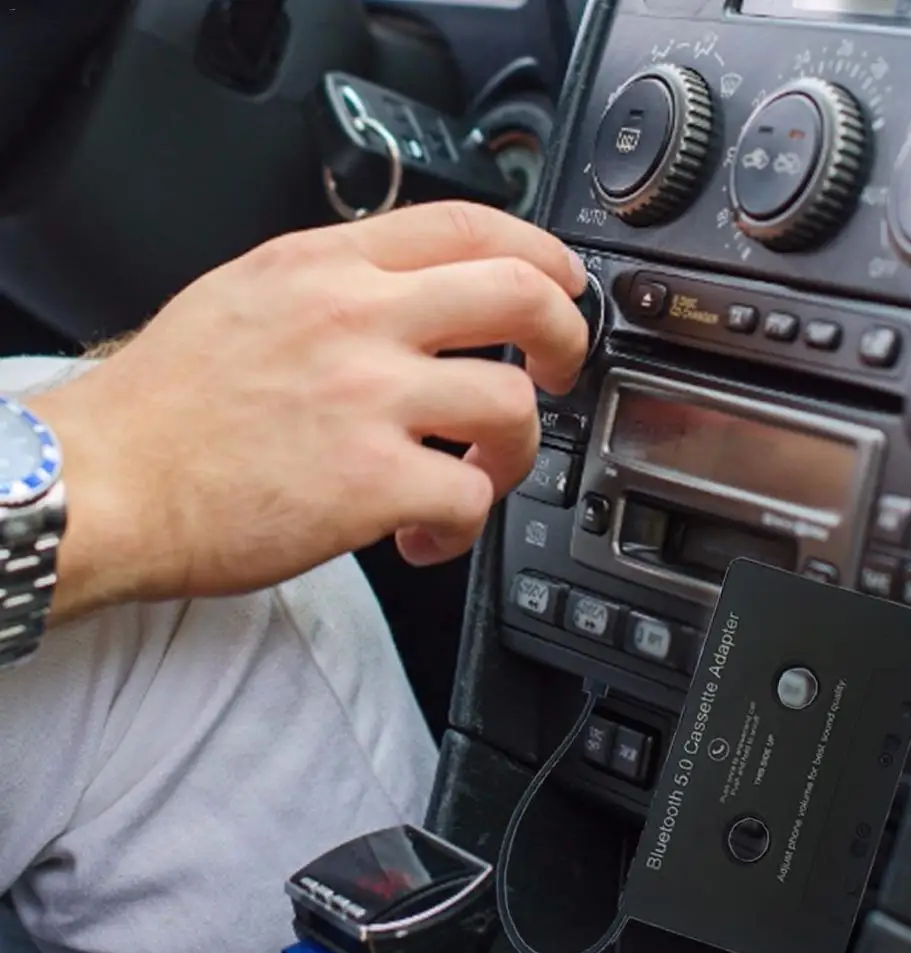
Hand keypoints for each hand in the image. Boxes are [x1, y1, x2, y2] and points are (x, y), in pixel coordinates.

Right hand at [28, 201, 588, 620]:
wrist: (107, 483)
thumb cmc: (166, 403)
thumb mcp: (248, 296)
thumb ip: (335, 284)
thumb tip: (411, 295)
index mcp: (325, 266)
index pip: (468, 223)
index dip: (539, 250)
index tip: (559, 283)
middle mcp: (355, 319)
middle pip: (520, 295)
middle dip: (566, 336)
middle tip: (557, 371)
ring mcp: (367, 400)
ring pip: (512, 405)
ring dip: (515, 450)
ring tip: (476, 474)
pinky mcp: (370, 483)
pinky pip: (470, 498)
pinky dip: (462, 525)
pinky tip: (424, 534)